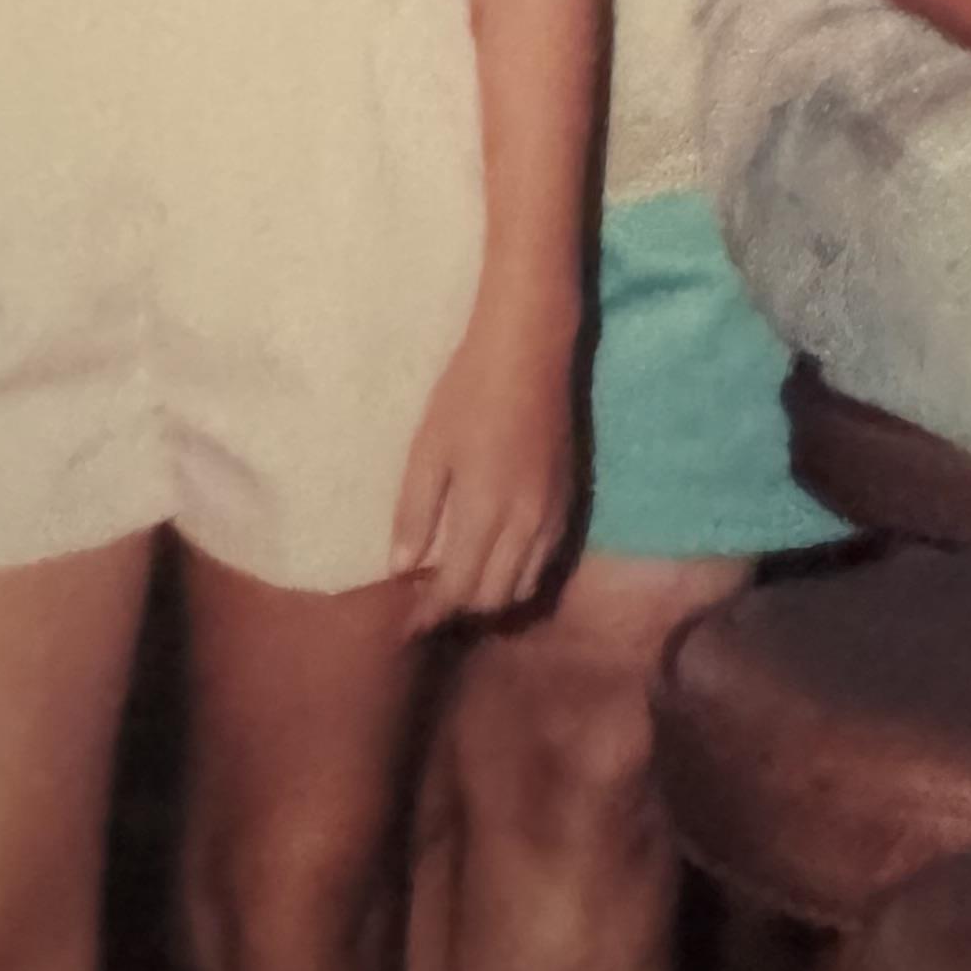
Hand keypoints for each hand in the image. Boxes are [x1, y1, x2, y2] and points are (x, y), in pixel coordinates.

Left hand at [390, 283, 580, 629]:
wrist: (530, 350)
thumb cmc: (468, 393)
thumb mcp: (428, 449)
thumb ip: (415, 512)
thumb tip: (401, 567)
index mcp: (485, 510)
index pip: (458, 587)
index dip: (431, 611)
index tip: (407, 621)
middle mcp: (526, 523)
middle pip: (494, 597)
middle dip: (460, 608)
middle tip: (428, 602)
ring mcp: (553, 514)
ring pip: (524, 586)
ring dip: (491, 596)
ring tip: (461, 584)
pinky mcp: (568, 501)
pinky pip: (545, 562)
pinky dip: (518, 575)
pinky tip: (495, 559)